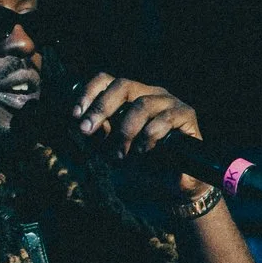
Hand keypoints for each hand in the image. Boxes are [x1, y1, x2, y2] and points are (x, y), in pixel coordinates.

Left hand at [74, 72, 203, 190]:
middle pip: (122, 85)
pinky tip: (143, 152)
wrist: (177, 182)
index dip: (89, 92)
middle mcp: (150, 93)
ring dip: (125, 130)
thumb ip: (100, 136)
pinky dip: (149, 137)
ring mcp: (169, 102)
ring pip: (142, 105)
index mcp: (131, 96)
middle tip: (87, 130)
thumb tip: (87, 126)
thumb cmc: (144, 162)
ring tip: (120, 154)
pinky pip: (164, 120)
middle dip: (101, 108)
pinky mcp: (186, 114)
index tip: (75, 114)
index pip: (107, 80)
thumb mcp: (114, 150)